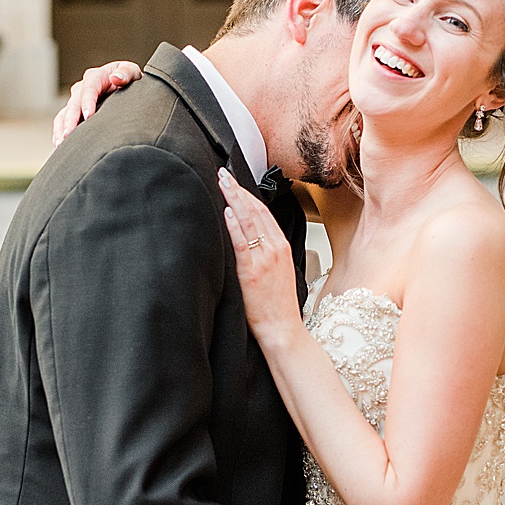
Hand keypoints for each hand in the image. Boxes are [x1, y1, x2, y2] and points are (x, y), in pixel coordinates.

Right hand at [52, 60, 142, 145]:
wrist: (125, 86)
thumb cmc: (129, 80)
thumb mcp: (132, 72)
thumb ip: (127, 73)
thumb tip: (116, 78)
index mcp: (96, 77)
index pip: (89, 89)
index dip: (87, 102)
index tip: (88, 117)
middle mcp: (82, 88)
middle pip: (73, 104)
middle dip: (70, 120)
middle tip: (68, 135)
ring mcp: (76, 101)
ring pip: (63, 114)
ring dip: (61, 129)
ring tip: (60, 144)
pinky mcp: (73, 112)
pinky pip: (61, 122)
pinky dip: (59, 132)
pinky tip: (60, 145)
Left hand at [217, 170, 302, 347]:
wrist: (283, 329)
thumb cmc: (277, 306)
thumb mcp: (276, 273)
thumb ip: (264, 254)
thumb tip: (247, 240)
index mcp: (282, 247)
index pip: (264, 213)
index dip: (248, 194)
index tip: (235, 181)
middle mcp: (275, 249)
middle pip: (256, 211)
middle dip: (239, 190)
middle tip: (224, 174)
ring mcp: (265, 259)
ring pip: (249, 221)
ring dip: (234, 200)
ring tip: (222, 184)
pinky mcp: (252, 272)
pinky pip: (242, 243)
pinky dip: (235, 225)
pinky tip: (228, 212)